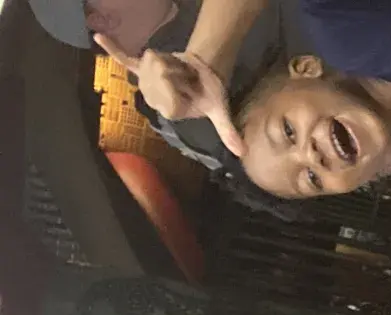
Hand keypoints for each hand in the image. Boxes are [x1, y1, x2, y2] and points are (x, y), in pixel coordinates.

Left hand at [94, 35, 244, 155]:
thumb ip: (226, 130)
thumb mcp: (220, 110)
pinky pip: (124, 59)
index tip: (190, 87)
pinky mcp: (141, 67)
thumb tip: (242, 151)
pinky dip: (112, 48)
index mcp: (169, 111)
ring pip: (148, 64)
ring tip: (176, 69)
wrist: (204, 72)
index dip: (178, 87)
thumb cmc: (211, 92)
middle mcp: (153, 99)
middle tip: (185, 77)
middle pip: (156, 79)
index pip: (166, 97)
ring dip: (166, 61)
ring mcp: (145, 83)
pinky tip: (99, 37)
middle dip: (173, 72)